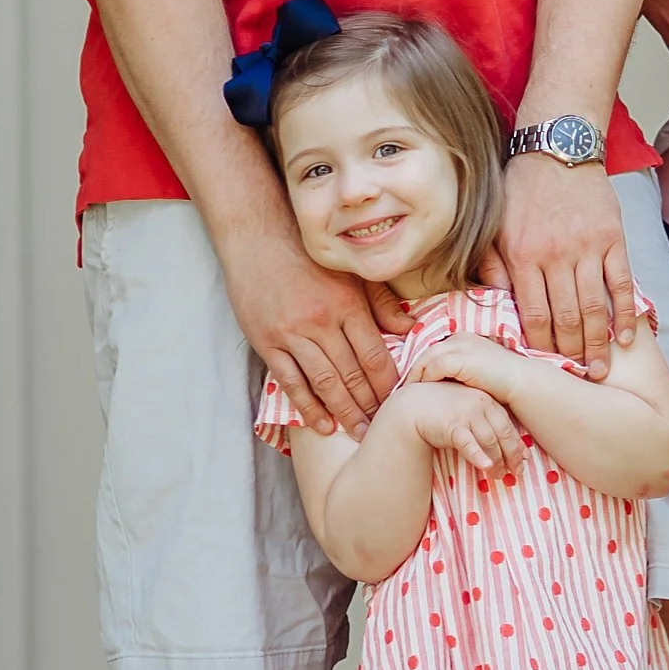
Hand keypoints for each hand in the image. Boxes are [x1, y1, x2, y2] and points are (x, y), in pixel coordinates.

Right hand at [220, 219, 395, 437]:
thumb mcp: (350, 271)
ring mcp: (292, 334)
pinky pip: (290, 381)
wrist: (257, 237)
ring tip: (357, 432)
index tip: (399, 403)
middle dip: (369, 405)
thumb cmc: (307, 254)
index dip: (388, 385)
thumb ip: (380, 302)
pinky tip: (320, 424)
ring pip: (323, 382)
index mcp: (347, 304)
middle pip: (352, 374)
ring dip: (343, 412)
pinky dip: (307, 405)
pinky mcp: (267, 342)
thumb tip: (411, 328)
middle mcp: (321, 321)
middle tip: (381, 428)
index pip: (375, 355)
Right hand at [400, 378, 525, 481]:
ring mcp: (466, 414)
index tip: (524, 460)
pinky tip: (486, 467)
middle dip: (512, 455)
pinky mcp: (452, 425)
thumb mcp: (467, 411)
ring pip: (489, 440)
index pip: (507, 425)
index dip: (517, 444)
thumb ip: (484, 422)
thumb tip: (503, 445)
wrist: (414, 405)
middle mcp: (480, 404)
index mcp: (487, 400)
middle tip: (517, 473)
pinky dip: (479, 456)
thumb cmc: (442, 410)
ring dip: (497, 460)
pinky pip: (469, 442)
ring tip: (499, 476)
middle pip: (502, 433)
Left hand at [410, 334, 533, 398]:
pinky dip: (425, 379)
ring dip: (416, 375)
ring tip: (408, 392)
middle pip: (427, 352)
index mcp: (464, 339)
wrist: (521, 383)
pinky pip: (434, 367)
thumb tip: (442, 387)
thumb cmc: (502, 384)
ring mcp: (461, 346)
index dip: (422, 366)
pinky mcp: (462, 358)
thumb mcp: (477, 374)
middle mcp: (461, 338)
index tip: (413, 382)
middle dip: (414, 370)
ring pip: (427, 358)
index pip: (435, 350)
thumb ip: (460, 374)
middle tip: (403, 388)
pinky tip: (422, 392)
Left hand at [491, 156, 635, 377]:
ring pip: (594, 307)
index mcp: (523, 255)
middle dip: (570, 354)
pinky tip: (628, 337)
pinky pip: (622, 283)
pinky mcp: (613, 238)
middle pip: (566, 318)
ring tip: (600, 369)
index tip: (544, 368)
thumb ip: (494, 265)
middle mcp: (555, 255)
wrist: (557, 146)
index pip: (532, 314)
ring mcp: (588, 247)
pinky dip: (626, 313)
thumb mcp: (495, 224)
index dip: (539, 347)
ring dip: (598, 343)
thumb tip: (494, 304)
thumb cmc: (522, 186)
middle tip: (577, 380)